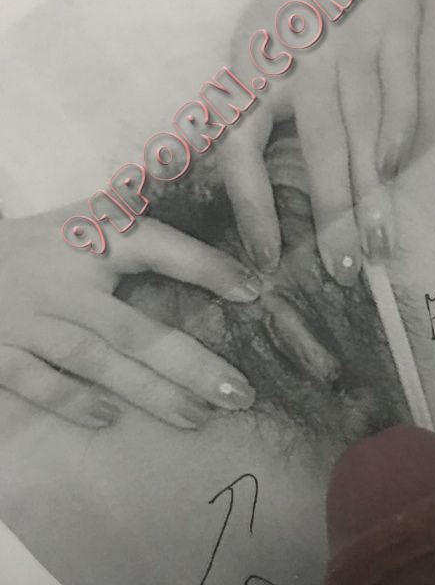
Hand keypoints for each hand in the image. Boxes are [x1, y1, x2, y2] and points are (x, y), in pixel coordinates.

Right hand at [0, 206, 260, 429]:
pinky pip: (37, 381)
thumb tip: (196, 165)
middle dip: (191, 365)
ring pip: (95, 361)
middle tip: (241, 393)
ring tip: (198, 416)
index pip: (157, 246)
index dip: (206, 266)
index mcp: (90, 237)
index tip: (255, 289)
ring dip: (148, 393)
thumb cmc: (40, 243)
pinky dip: (72, 400)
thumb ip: (139, 208)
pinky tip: (110, 419)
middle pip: (134, 329)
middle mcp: (63, 279)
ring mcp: (28, 318)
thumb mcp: (85, 216)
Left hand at [218, 0, 421, 285]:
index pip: (245, 152)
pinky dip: (399, 136)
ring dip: (373, 195)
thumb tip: (214, 193)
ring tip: (379, 249)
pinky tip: (394, 176)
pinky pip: (400, 94)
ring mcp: (354, 45)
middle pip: (321, 151)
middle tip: (343, 271)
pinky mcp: (396, 32)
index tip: (266, 259)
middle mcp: (302, 61)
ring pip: (365, 132)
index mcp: (253, 71)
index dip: (254, 209)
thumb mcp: (245, 58)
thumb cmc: (283, 23)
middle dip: (333, 217)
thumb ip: (239, 121)